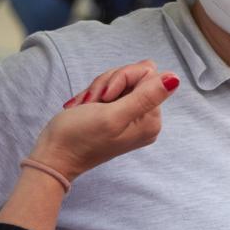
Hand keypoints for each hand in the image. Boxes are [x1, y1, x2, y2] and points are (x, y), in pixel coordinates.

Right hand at [29, 64, 178, 181]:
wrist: (53, 154)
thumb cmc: (80, 137)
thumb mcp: (113, 115)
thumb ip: (146, 96)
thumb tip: (175, 78)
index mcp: (151, 119)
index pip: (147, 75)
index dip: (122, 78)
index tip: (106, 98)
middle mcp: (146, 118)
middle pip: (134, 75)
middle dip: (109, 83)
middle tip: (95, 102)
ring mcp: (131, 115)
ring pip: (119, 79)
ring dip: (99, 88)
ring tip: (87, 107)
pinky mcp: (117, 113)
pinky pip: (110, 87)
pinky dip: (94, 94)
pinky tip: (85, 107)